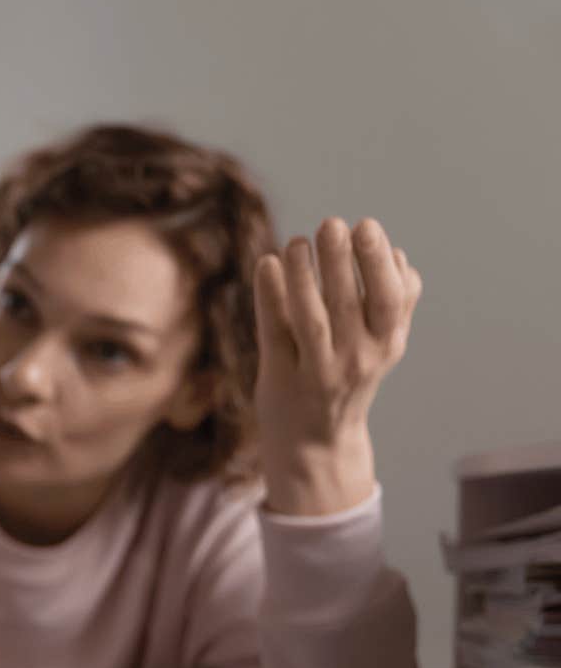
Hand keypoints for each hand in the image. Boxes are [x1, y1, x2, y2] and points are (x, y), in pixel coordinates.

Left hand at [252, 218, 421, 515]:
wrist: (317, 444)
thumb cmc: (351, 379)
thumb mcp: (384, 347)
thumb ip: (397, 304)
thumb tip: (399, 255)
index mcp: (386, 345)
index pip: (389, 299)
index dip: (379, 262)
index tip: (366, 225)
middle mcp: (354, 359)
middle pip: (348, 304)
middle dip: (341, 260)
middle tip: (332, 223)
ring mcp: (315, 370)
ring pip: (310, 318)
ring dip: (304, 275)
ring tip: (298, 242)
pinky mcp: (278, 377)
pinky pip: (274, 332)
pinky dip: (269, 296)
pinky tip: (267, 263)